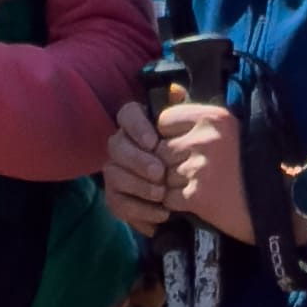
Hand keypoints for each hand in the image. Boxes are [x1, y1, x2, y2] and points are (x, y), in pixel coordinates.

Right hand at [94, 96, 182, 241]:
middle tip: (159, 173)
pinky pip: (117, 204)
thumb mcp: (193, 132)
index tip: (154, 141)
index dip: (137, 127)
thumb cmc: (191, 155)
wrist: (193, 191)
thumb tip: (176, 91)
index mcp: (137, 125)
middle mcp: (121, 145)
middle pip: (116, 145)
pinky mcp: (116, 197)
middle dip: (137, 160)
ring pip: (113, 175)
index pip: (127, 114)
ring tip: (161, 195)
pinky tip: (160, 214)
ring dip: (138, 186)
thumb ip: (183, 112)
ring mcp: (115, 171)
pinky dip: (139, 211)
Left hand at [150, 84, 255, 241]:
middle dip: (169, 163)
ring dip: (172, 185)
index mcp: (214, 118)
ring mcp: (199, 168)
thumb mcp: (231, 132)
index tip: (179, 146)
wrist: (278, 204)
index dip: (167, 136)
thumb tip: (163, 115)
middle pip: (161, 150)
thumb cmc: (255, 167)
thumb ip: (200, 124)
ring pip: (163, 175)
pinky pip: (168, 198)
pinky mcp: (197, 196)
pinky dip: (176, 204)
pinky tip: (193, 203)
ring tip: (194, 188)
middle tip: (188, 173)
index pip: (165, 120)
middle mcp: (204, 139)